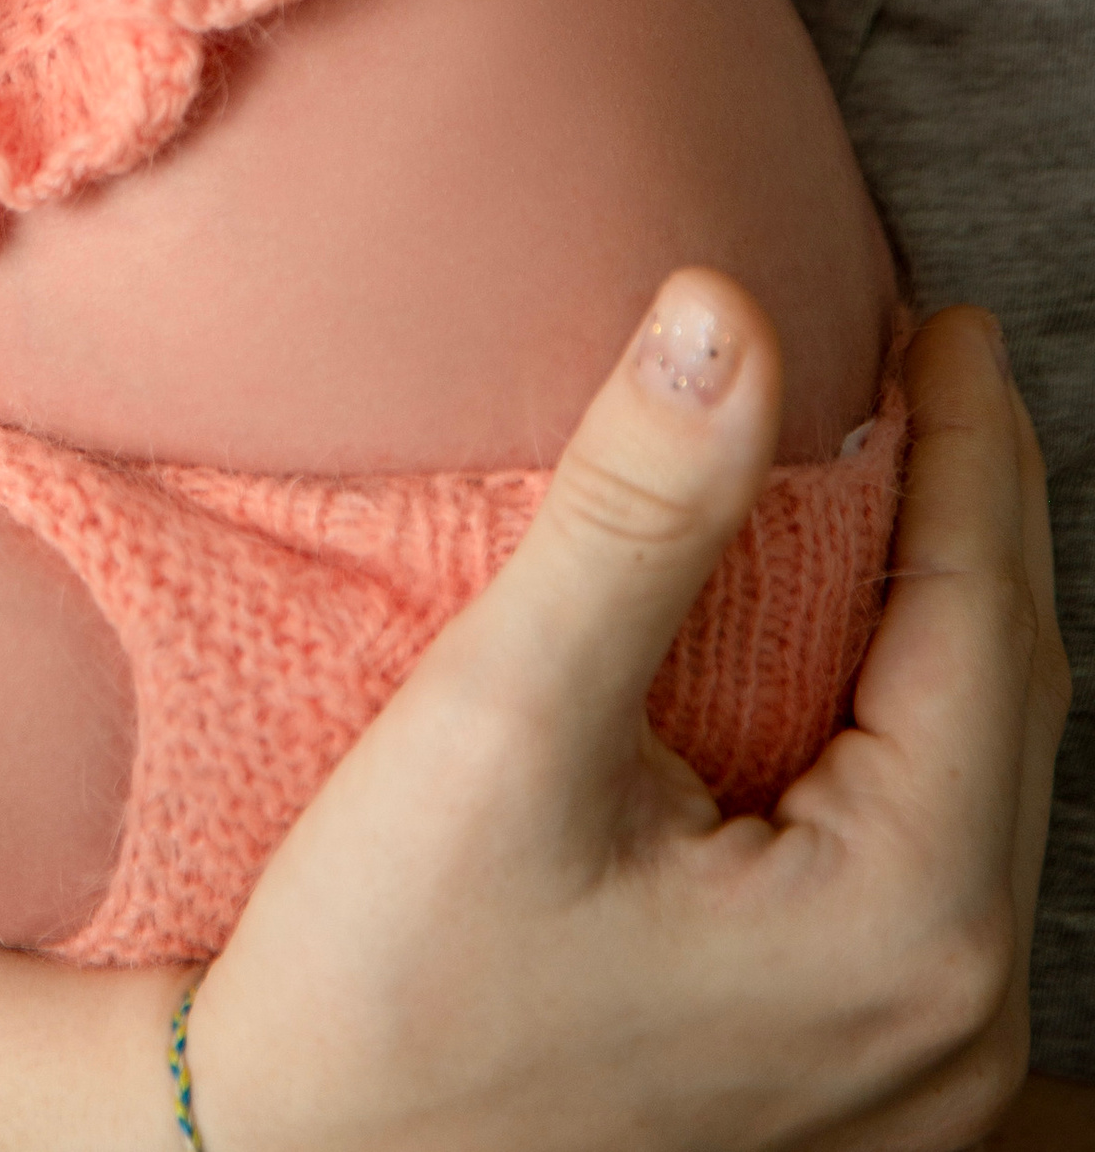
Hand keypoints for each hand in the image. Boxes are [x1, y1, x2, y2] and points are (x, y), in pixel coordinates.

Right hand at [186, 272, 1067, 1151]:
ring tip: (894, 487)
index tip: (946, 324)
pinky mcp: (848, 1097)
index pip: (981, 622)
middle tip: (935, 375)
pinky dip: (898, 734)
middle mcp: (950, 1021)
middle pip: (1004, 705)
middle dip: (972, 523)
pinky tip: (840, 667)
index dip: (967, 450)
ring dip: (941, 628)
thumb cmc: (386, 988)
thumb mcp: (503, 722)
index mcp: (902, 923)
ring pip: (973, 789)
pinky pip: (924, 870)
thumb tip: (724, 317)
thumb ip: (636, 513)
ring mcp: (914, 1083)